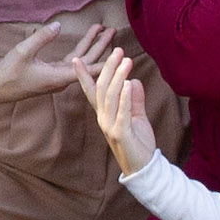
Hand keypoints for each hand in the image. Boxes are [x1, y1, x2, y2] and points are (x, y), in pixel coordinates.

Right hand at [0, 16, 112, 103]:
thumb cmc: (9, 73)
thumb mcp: (22, 52)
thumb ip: (41, 38)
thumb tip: (57, 25)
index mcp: (58, 77)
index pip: (87, 70)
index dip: (104, 62)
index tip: (120, 56)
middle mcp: (62, 78)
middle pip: (88, 63)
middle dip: (102, 47)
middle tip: (114, 32)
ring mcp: (57, 76)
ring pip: (81, 61)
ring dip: (92, 46)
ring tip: (104, 31)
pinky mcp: (52, 73)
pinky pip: (72, 61)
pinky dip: (80, 50)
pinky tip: (85, 41)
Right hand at [76, 49, 163, 174]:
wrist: (144, 169)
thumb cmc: (139, 143)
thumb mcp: (137, 117)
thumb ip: (134, 100)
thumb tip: (133, 81)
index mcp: (105, 113)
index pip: (92, 91)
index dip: (84, 75)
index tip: (76, 59)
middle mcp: (103, 118)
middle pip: (102, 88)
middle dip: (108, 68)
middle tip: (117, 50)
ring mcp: (110, 126)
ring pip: (111, 96)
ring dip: (118, 76)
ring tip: (127, 61)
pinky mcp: (120, 133)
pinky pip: (121, 112)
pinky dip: (124, 97)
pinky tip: (128, 83)